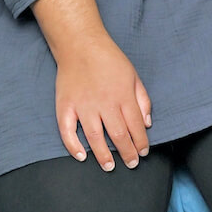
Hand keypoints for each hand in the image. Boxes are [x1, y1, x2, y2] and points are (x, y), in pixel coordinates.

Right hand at [55, 33, 151, 170]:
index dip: (141, 143)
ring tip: (110, 167)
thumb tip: (146, 124)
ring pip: (94, 137)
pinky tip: (82, 156)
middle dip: (127, 153)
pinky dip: (73, 146)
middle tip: (131, 164)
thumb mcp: (133, 75)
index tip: (143, 153)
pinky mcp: (65, 106)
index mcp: (123, 95)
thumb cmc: (110, 59)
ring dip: (103, 155)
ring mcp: (83, 105)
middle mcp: (104, 103)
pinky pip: (67, 131)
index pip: (135, 126)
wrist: (80, 44)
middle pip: (118, 135)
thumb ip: (142, 99)